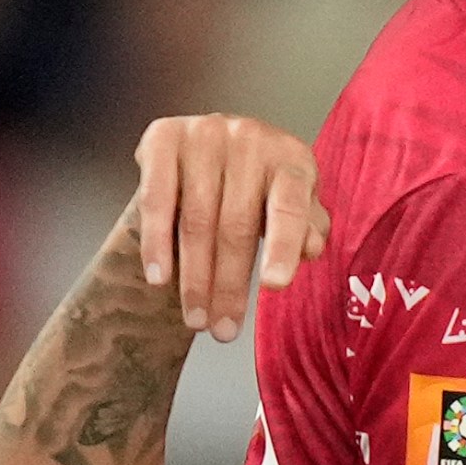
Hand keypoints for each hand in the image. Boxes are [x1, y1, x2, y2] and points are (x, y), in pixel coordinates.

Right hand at [132, 115, 328, 340]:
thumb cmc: (261, 186)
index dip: (282, 247)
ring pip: (197, 219)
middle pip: (237, 224)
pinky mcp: (164, 136)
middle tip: (222, 330)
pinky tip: (159, 277)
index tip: (274, 286)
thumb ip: (306, 230)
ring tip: (195, 319)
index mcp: (291, 159)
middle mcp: (250, 139)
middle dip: (228, 285)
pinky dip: (156, 243)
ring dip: (193, 278)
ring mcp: (205, 133)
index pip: (289, 207)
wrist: (213, 145)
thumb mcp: (293, 205)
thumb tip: (309, 250)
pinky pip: (156, 199)